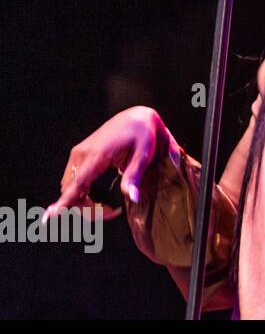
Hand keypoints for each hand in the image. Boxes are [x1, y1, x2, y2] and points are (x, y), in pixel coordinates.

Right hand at [46, 106, 168, 223]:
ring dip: (83, 201)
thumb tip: (132, 198)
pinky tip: (97, 197)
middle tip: (114, 212)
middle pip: (72, 191)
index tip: (50, 215)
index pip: (77, 184)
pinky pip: (72, 179)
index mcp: (97, 155)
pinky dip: (80, 192)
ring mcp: (78, 154)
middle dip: (87, 208)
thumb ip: (134, 177)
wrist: (136, 117)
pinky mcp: (79, 154)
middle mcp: (82, 154)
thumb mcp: (143, 156)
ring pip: (70, 187)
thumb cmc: (143, 135)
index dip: (65, 201)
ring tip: (109, 207)